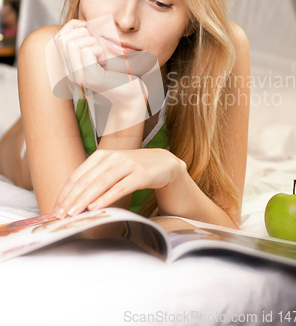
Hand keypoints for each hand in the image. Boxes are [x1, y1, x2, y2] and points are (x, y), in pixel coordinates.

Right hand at [53, 19, 146, 104]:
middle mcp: (69, 72)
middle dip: (83, 34)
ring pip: (72, 43)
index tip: (91, 32)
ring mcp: (77, 77)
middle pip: (62, 38)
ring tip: (101, 54)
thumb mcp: (99, 51)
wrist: (132, 94)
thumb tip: (81, 21)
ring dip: (91, 42)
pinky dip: (99, 50)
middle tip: (98, 46)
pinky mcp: (90, 78)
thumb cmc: (119, 71)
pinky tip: (105, 61)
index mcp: (69, 65)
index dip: (74, 27)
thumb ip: (87, 39)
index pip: (58, 37)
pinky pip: (87, 51)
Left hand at [53, 148, 181, 217]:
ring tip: (74, 213)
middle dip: (71, 199)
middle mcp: (113, 157)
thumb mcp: (113, 170)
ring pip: (101, 183)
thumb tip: (73, 200)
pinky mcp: (141, 174)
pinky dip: (106, 197)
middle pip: (86, 180)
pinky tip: (96, 207)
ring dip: (85, 199)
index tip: (56, 209)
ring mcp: (127, 164)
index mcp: (102, 155)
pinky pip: (120, 187)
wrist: (164, 164)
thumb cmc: (135, 169)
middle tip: (61, 215)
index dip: (65, 193)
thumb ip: (96, 180)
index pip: (78, 175)